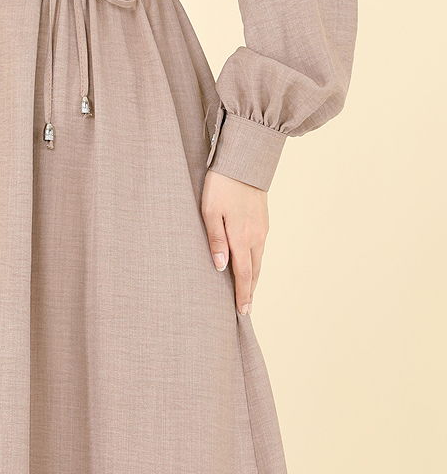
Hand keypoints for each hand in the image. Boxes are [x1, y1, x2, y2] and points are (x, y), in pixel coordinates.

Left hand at [201, 169, 268, 314]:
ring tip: (248, 291)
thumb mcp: (210, 211)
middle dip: (251, 291)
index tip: (242, 312)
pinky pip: (260, 247)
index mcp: (242, 237)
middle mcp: (256, 236)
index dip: (243, 294)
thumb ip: (216, 240)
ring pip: (259, 259)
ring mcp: (262, 228)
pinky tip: (250, 262)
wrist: (244, 161)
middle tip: (246, 309)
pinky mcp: (263, 219)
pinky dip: (256, 261)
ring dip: (254, 277)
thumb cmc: (221, 185)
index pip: (244, 274)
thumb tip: (220, 268)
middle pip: (255, 271)